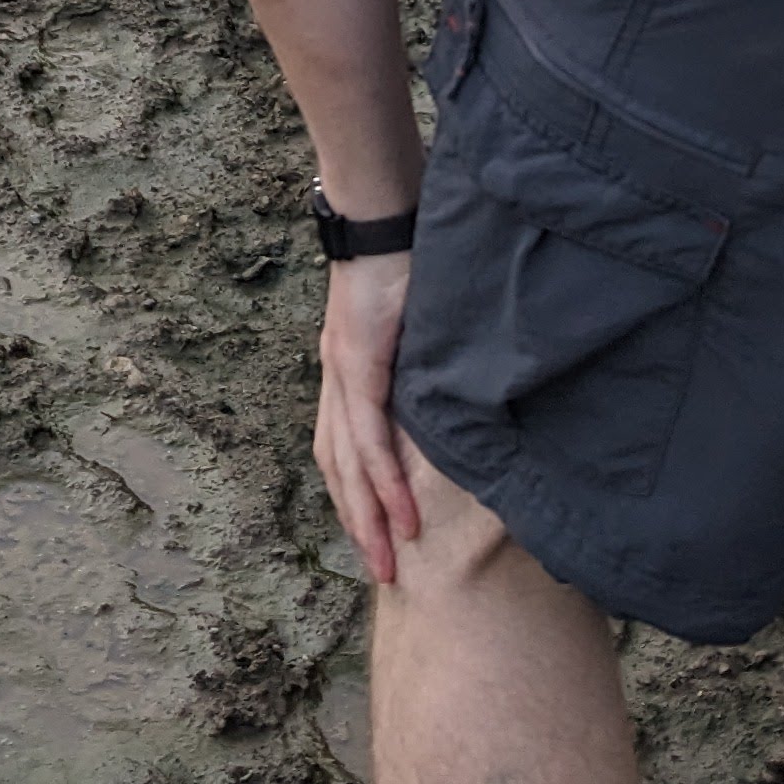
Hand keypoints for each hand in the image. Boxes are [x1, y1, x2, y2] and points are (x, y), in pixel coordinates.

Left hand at [314, 250, 424, 585]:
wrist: (380, 212)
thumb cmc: (404, 260)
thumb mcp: (412, 325)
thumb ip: (419, 362)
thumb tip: (450, 391)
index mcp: (343, 370)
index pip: (342, 448)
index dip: (355, 494)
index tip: (376, 535)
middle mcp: (334, 378)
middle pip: (339, 467)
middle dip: (359, 523)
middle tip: (380, 572)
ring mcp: (342, 372)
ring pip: (350, 463)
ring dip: (369, 516)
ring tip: (390, 560)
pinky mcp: (358, 362)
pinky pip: (369, 435)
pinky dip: (383, 479)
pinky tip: (398, 514)